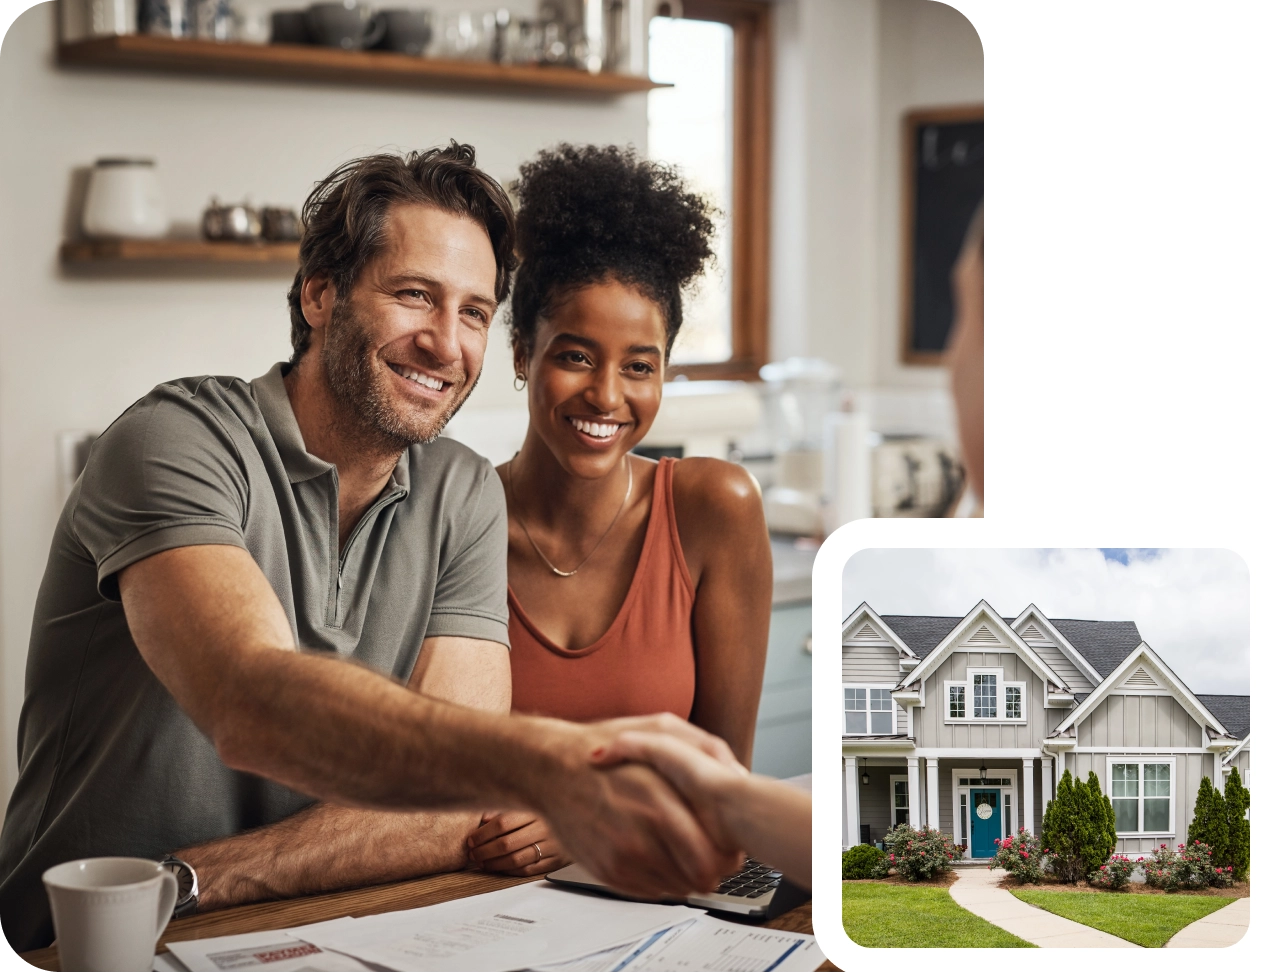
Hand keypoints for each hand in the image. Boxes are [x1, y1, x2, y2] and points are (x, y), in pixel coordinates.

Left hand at [466, 812, 568, 875]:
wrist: (585, 819)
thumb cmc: (552, 810)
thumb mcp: (531, 803)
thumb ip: (507, 809)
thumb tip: (482, 818)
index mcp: (536, 810)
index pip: (502, 823)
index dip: (483, 834)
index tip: (471, 840)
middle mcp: (545, 828)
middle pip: (506, 843)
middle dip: (484, 851)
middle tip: (473, 854)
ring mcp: (552, 845)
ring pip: (516, 860)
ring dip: (494, 864)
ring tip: (482, 863)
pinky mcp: (556, 860)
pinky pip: (529, 870)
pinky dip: (511, 871)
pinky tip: (500, 868)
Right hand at [527, 718, 741, 898]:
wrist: (550, 769)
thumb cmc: (604, 748)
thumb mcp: (659, 730)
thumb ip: (704, 750)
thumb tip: (737, 777)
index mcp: (658, 802)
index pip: (709, 854)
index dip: (727, 856)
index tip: (728, 848)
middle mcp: (639, 836)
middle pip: (698, 877)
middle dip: (713, 869)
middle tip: (713, 856)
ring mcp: (621, 858)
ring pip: (677, 889)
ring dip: (686, 876)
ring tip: (683, 853)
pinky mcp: (606, 872)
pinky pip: (650, 892)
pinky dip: (661, 879)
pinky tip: (657, 856)